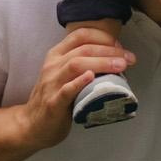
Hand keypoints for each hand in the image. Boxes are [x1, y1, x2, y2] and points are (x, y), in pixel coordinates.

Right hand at [20, 27, 134, 149]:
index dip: (102, 37)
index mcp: (56, 55)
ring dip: (102, 63)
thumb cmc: (54, 98)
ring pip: (76, 64)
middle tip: (129, 58)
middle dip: (109, 51)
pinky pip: (66, 90)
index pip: (80, 35)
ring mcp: (52, 84)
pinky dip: (80, 82)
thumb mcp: (64, 75)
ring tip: (121, 66)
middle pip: (83, 49)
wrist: (31, 125)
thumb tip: (115, 60)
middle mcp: (52, 65)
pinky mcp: (53, 103)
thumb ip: (83, 65)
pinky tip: (92, 77)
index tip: (119, 46)